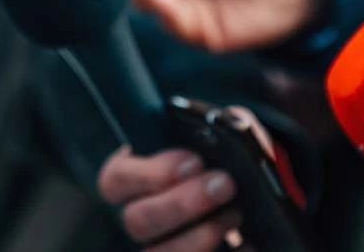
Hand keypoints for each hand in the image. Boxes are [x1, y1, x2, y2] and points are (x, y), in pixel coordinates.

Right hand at [97, 108, 272, 251]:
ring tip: (235, 214)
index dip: (150, 173)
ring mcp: (159, 246)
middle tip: (224, 184)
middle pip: (137, 221)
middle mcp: (139, 216)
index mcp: (132, 178)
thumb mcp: (222, 135)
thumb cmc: (221, 160)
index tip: (194, 160)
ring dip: (200, 235)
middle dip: (182, 203)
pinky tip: (248, 244)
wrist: (247, 195)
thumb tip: (236, 123)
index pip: (115, 179)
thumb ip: (222, 125)